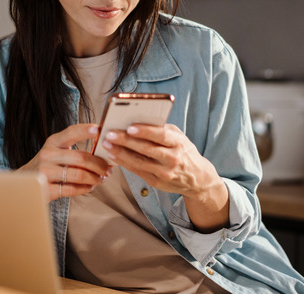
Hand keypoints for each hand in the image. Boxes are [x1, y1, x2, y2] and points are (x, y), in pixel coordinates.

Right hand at [18, 123, 113, 201]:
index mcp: (53, 142)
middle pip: (81, 158)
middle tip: (108, 169)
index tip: (99, 130)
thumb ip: (73, 148)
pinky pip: (72, 189)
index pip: (71, 132)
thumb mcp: (55, 150)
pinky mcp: (46, 188)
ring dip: (95, 178)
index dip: (86, 130)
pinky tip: (90, 187)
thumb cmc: (47, 165)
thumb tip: (103, 149)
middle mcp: (47, 155)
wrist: (24, 183)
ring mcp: (45, 172)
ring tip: (101, 179)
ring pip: (79, 175)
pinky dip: (85, 189)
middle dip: (99, 164)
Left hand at [102, 123, 228, 231]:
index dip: (145, 131)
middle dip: (126, 141)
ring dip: (120, 153)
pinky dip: (123, 163)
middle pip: (146, 149)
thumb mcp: (179, 137)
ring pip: (139, 162)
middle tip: (110, 134)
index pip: (161, 135)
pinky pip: (137, 171)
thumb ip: (162, 129)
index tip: (130, 126)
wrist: (197, 179)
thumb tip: (139, 120)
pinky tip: (113, 156)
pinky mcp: (156, 182)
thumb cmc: (184, 151)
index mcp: (179, 143)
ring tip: (106, 144)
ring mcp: (164, 173)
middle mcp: (173, 159)